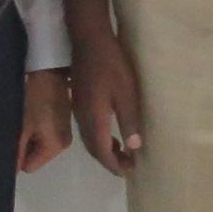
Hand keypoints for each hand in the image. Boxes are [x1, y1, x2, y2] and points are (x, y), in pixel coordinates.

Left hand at [18, 69, 73, 172]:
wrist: (49, 71)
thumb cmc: (34, 98)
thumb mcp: (21, 126)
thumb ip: (16, 151)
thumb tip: (11, 171)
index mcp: (55, 147)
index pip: (29, 167)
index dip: (18, 156)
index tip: (14, 138)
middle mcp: (65, 145)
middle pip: (36, 158)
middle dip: (26, 147)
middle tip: (20, 128)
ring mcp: (66, 134)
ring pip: (40, 147)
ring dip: (32, 138)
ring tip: (28, 120)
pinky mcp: (65, 123)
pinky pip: (47, 137)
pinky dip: (39, 130)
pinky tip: (36, 116)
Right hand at [70, 30, 144, 175]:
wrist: (89, 40)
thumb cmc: (112, 66)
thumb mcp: (126, 94)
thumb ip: (129, 121)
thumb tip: (134, 148)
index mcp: (94, 120)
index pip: (103, 151)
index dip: (114, 165)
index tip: (128, 171)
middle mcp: (83, 119)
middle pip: (93, 149)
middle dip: (109, 160)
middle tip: (127, 166)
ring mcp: (78, 110)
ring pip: (89, 139)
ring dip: (104, 149)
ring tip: (122, 152)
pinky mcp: (78, 101)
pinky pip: (87, 129)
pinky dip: (99, 138)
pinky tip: (110, 132)